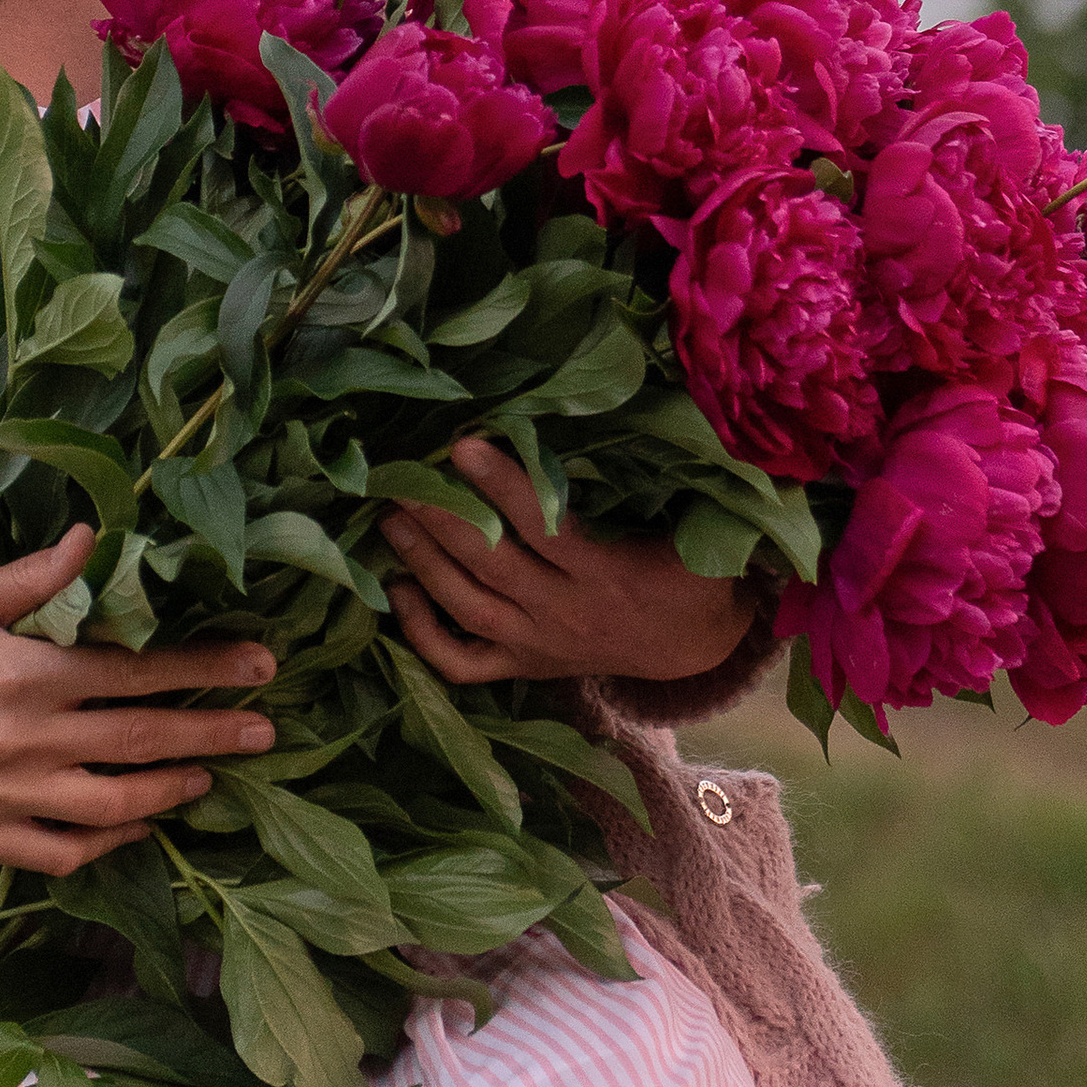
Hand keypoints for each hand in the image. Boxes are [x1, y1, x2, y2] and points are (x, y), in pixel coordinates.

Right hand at [0, 531, 277, 877]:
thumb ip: (34, 579)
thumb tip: (97, 539)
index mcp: (23, 672)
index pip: (137, 670)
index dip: (205, 669)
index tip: (261, 665)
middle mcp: (21, 738)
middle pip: (140, 739)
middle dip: (213, 734)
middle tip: (267, 731)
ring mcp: (1, 796)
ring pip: (111, 807)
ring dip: (169, 792)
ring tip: (208, 777)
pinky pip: (58, 853)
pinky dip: (106, 845)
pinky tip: (135, 827)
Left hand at [381, 437, 753, 685]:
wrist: (690, 649)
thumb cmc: (688, 574)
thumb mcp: (697, 534)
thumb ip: (666, 487)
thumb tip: (647, 419)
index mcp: (606, 574)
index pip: (544, 529)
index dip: (502, 486)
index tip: (462, 444)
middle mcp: (564, 614)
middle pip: (490, 566)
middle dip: (440, 519)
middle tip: (398, 477)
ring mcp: (536, 645)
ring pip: (467, 608)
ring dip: (422, 562)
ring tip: (389, 517)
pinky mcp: (521, 667)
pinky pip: (460, 662)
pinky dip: (421, 632)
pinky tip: (396, 591)